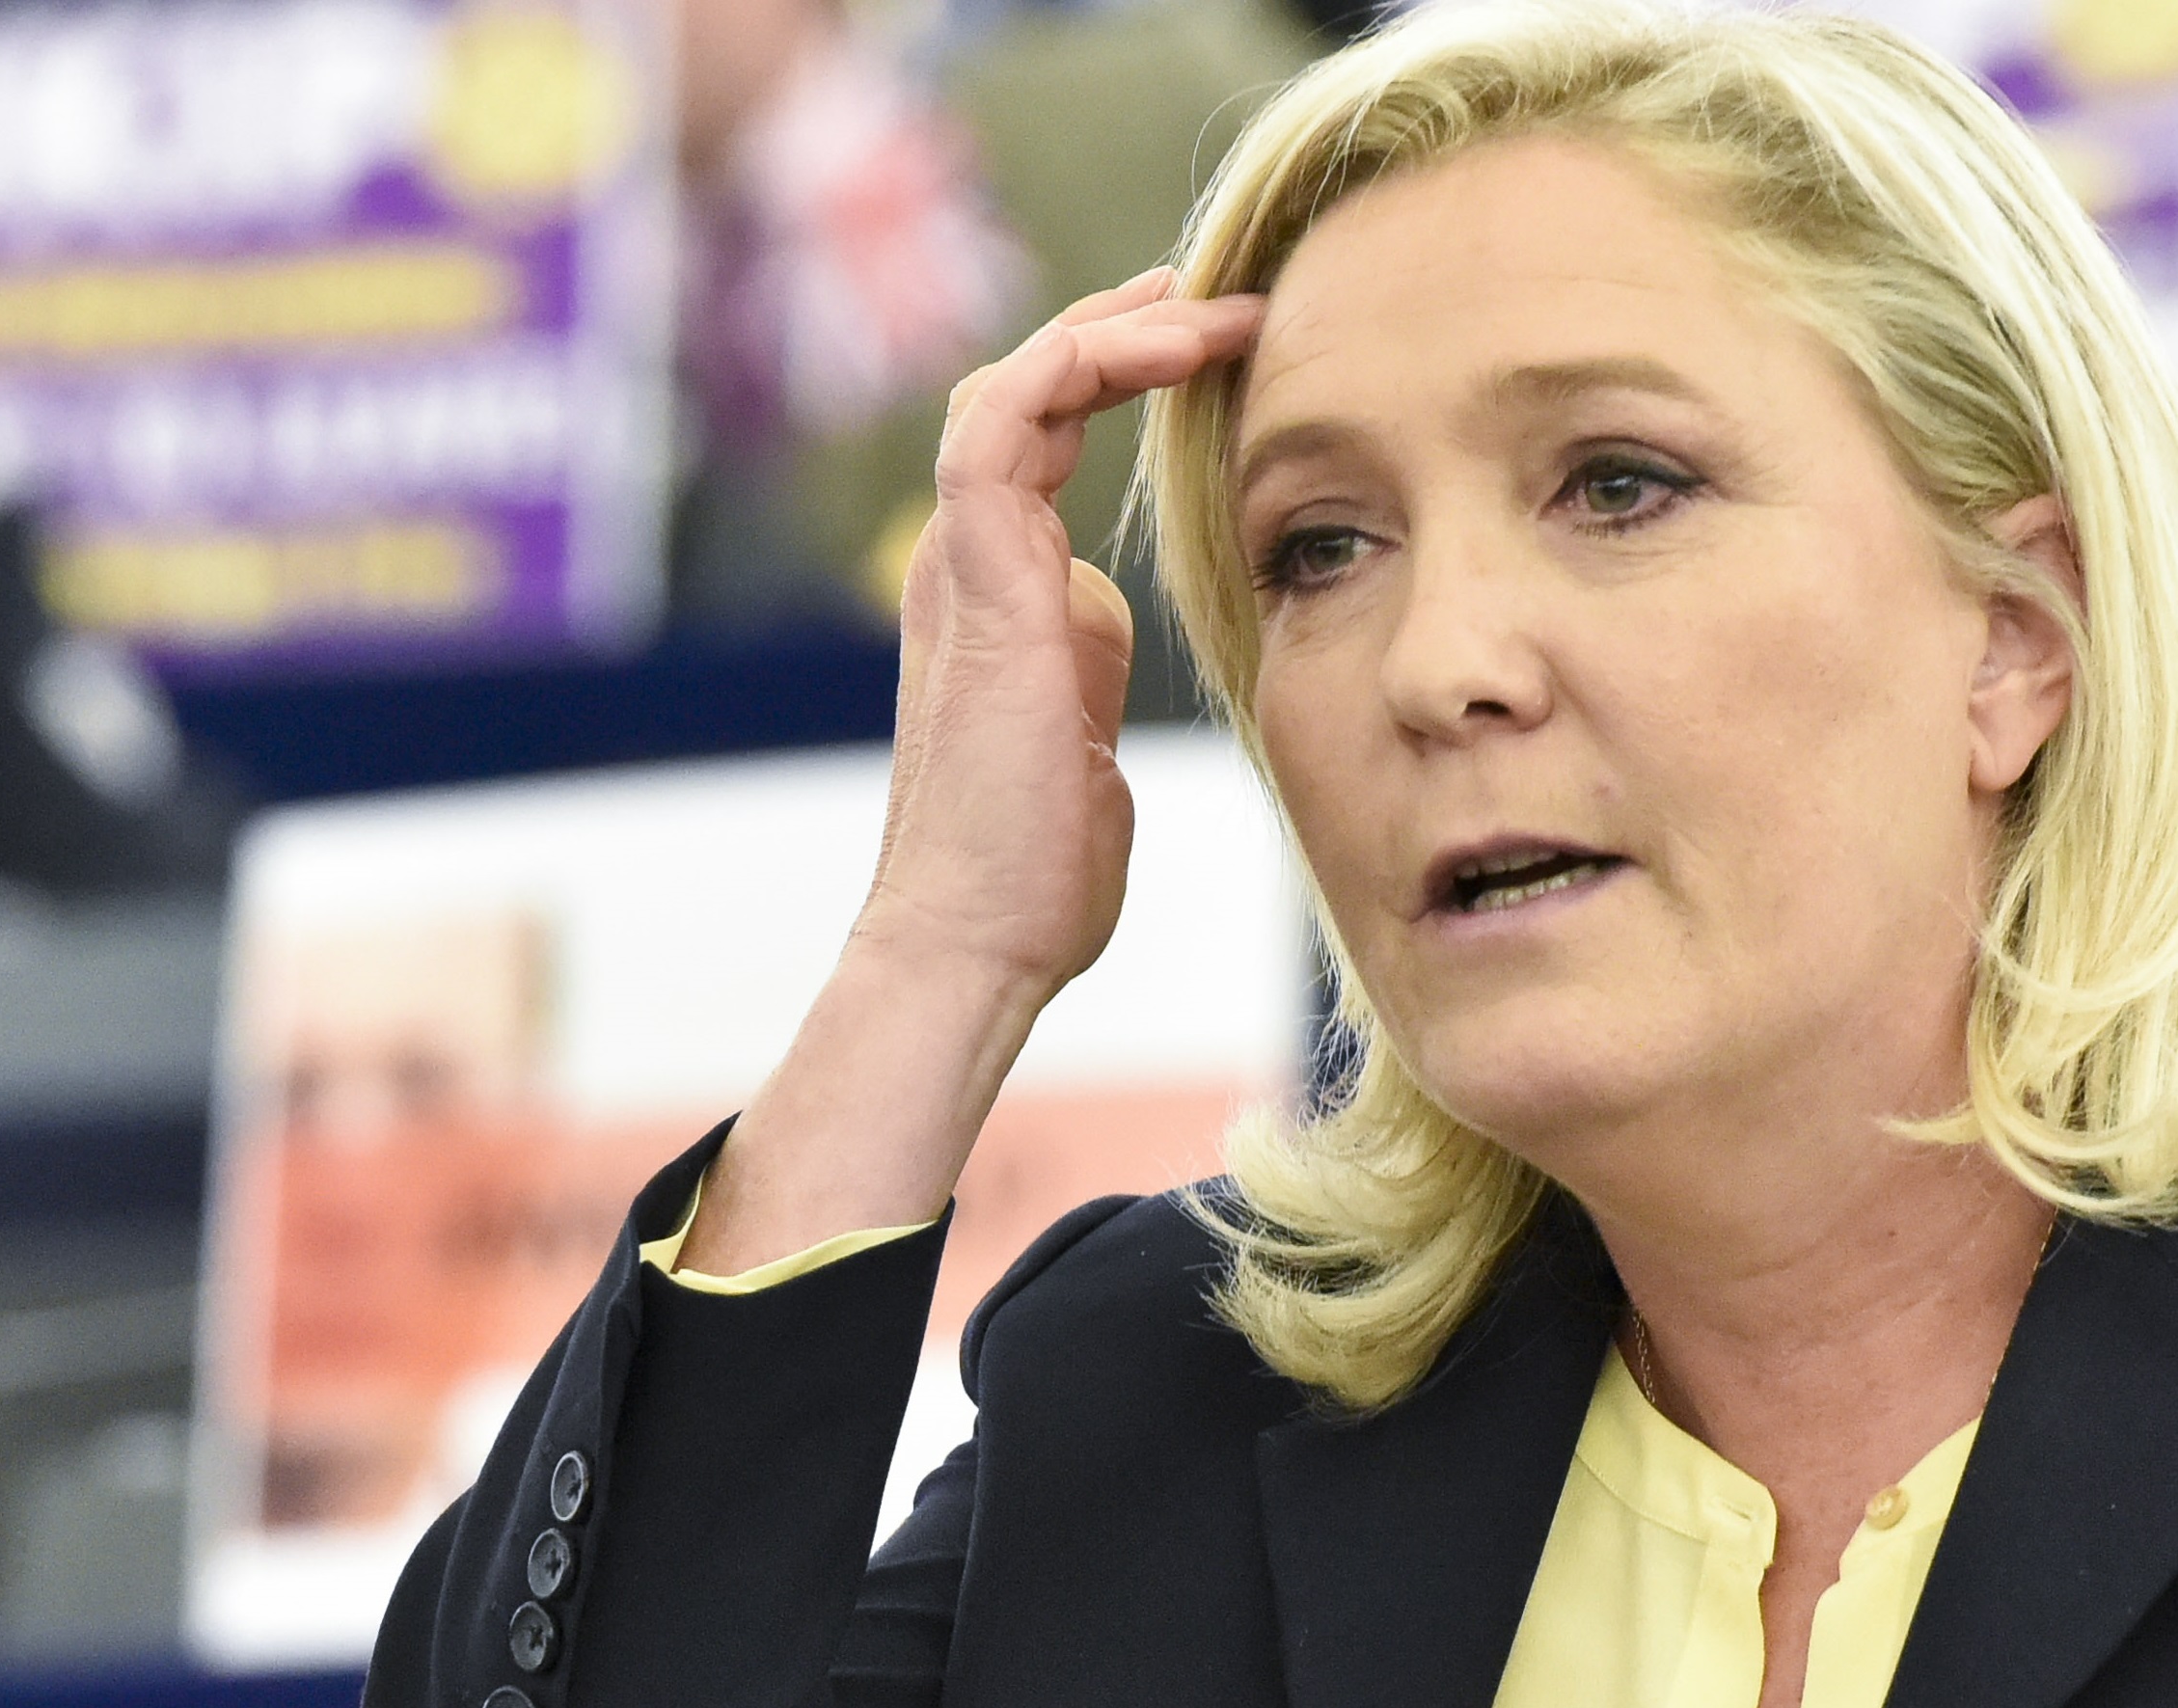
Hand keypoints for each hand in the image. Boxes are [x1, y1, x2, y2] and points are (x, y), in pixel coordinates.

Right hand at [674, 271, 1262, 1284]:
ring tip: (1207, 309)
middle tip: (1213, 299)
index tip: (1212, 351)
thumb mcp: (1087, 744)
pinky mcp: (976, 576)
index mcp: (1003, 596)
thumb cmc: (1035, 875)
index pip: (1041, 439)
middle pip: (1025, 393)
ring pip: (1013, 387)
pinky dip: (1080, 362)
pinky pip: (1006, 419)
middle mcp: (971, 565)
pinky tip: (1168, 346)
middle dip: (1119, 331)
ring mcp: (964, 566)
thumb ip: (1088, 672)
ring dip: (1112, 330)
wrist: (976, 939)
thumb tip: (1107, 631)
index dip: (1117, 379)